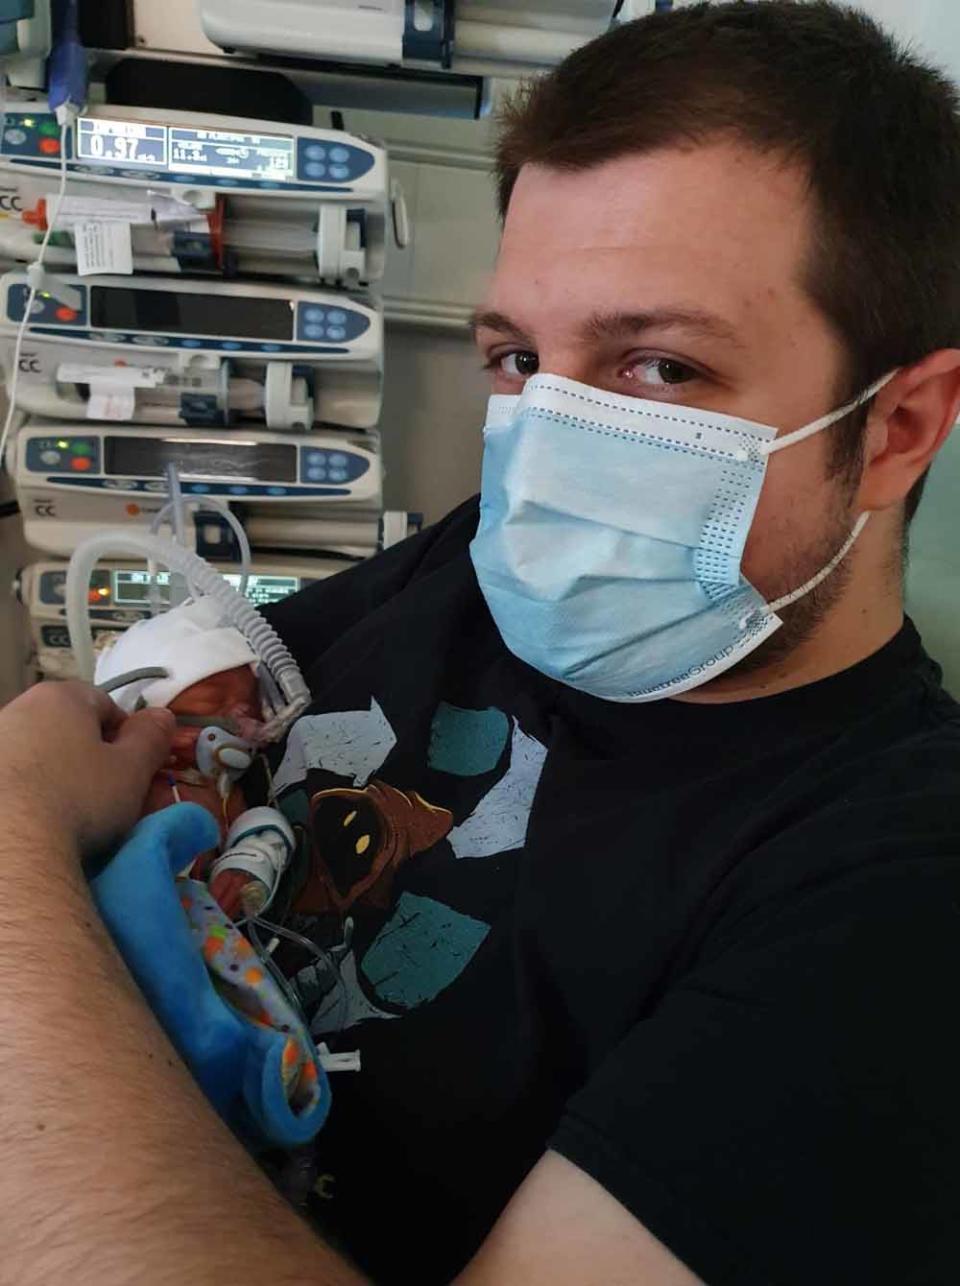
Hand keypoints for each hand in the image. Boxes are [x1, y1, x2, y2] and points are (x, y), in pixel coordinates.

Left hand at [0, 680, 174, 855]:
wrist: (10, 848)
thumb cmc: (79, 797)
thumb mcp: (132, 769)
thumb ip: (151, 737)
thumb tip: (162, 716)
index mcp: (60, 697)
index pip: (105, 705)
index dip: (126, 737)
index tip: (133, 769)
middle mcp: (18, 709)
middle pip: (68, 729)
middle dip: (90, 758)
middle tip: (107, 797)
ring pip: (39, 755)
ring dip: (58, 776)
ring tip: (70, 815)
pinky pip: (15, 778)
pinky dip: (29, 793)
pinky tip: (38, 821)